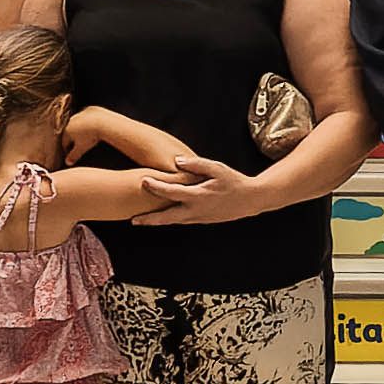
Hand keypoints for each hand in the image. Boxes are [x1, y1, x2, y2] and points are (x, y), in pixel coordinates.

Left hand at [139, 157, 266, 224]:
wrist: (250, 200)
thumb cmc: (234, 181)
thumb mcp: (217, 168)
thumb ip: (197, 164)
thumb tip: (177, 161)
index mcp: (199, 196)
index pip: (172, 192)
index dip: (156, 187)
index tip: (143, 180)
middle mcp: (196, 210)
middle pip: (167, 217)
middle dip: (149, 220)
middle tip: (133, 220)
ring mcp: (198, 218)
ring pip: (173, 221)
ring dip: (156, 222)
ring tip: (140, 221)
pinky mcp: (201, 220)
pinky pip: (181, 221)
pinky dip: (168, 220)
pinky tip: (159, 218)